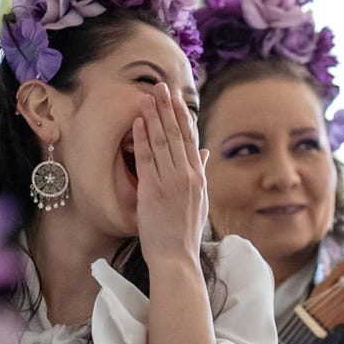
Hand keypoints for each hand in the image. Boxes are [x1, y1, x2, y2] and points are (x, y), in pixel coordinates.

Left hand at [134, 84, 208, 269]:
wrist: (176, 258)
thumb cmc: (185, 233)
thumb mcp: (200, 201)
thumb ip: (202, 173)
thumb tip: (204, 151)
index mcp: (199, 178)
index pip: (190, 140)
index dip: (182, 116)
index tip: (175, 98)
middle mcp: (187, 176)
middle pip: (176, 135)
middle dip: (167, 108)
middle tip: (160, 86)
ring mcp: (170, 182)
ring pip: (162, 142)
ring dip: (153, 117)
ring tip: (146, 96)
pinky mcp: (153, 190)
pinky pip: (146, 159)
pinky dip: (142, 139)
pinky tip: (138, 122)